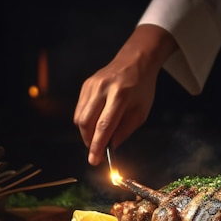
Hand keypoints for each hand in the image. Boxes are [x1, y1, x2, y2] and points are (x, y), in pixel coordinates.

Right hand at [74, 24, 177, 165]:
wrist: (135, 61)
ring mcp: (91, 85)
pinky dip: (85, 121)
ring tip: (97, 137)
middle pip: (86, 122)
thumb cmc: (142, 88)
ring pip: (79, 117)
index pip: (104, 125)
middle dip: (89, 141)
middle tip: (96, 151)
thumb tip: (110, 147)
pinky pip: (79, 109)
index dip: (97, 145)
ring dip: (86, 133)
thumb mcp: (141, 112)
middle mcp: (102, 89)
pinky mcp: (85, 85)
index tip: (94, 160)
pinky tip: (95, 122)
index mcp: (120, 95)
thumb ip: (125, 131)